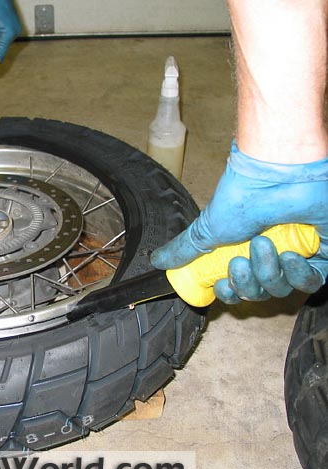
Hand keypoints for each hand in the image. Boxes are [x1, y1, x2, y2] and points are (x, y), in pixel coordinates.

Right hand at [150, 142, 327, 303]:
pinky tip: (290, 255)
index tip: (222, 286)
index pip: (238, 285)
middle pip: (259, 291)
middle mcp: (270, 252)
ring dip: (269, 273)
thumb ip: (184, 249)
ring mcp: (298, 253)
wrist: (277, 176)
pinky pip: (311, 281)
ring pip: (282, 287)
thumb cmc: (243, 196)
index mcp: (243, 248)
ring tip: (264, 246)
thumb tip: (157, 261)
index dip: (229, 292)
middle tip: (240, 261)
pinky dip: (298, 274)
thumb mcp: (207, 229)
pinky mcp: (324, 253)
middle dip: (247, 282)